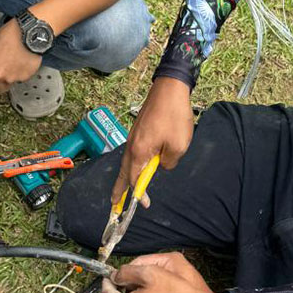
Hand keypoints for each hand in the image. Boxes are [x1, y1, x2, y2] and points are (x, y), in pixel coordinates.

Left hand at [0, 19, 42, 92]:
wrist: (27, 34)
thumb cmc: (8, 36)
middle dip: (1, 81)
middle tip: (6, 70)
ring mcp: (10, 78)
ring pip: (10, 82)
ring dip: (12, 76)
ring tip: (16, 62)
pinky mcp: (23, 78)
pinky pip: (21, 78)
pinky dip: (22, 73)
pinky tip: (23, 62)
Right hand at [112, 77, 193, 205]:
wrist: (169, 88)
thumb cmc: (174, 116)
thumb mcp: (178, 146)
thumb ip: (168, 163)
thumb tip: (161, 166)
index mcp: (140, 151)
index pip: (134, 178)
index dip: (138, 193)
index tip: (144, 203)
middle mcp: (132, 145)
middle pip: (123, 172)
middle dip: (119, 189)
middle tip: (114, 203)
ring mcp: (134, 136)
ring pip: (127, 162)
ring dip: (124, 177)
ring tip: (121, 190)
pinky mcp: (138, 130)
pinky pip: (132, 152)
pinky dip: (131, 164)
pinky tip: (136, 166)